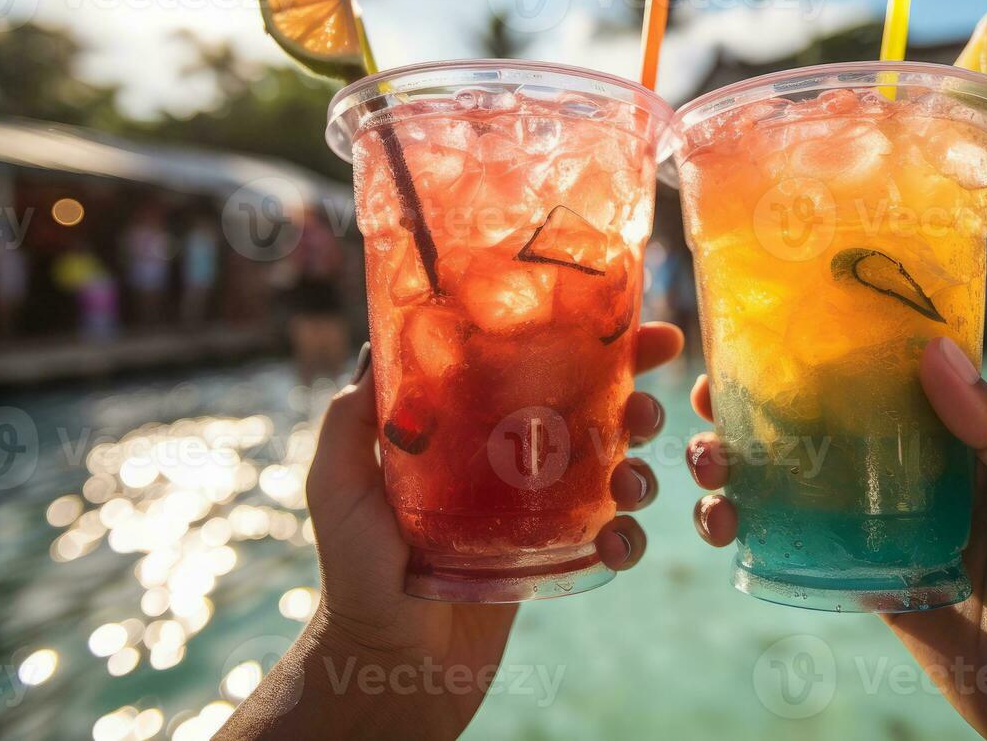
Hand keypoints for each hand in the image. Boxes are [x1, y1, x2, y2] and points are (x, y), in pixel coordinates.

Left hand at [220, 322, 682, 740]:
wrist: (386, 660)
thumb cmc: (355, 569)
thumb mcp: (338, 481)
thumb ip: (352, 417)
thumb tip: (378, 344)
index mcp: (472, 425)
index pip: (533, 366)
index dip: (586, 341)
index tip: (637, 325)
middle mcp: (511, 457)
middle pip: (592, 409)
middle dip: (636, 398)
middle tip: (648, 407)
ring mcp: (540, 507)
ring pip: (615, 467)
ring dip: (641, 467)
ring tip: (632, 483)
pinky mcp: (556, 557)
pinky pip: (611, 536)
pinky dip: (628, 536)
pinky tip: (615, 543)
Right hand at [686, 337, 986, 739]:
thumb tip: (933, 354)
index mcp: (984, 445)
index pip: (895, 381)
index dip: (832, 353)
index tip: (768, 329)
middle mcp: (937, 483)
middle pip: (837, 433)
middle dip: (767, 412)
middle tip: (711, 401)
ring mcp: (908, 542)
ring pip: (813, 494)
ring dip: (753, 475)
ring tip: (708, 469)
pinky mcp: (893, 602)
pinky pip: (820, 563)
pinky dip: (770, 542)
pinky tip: (732, 526)